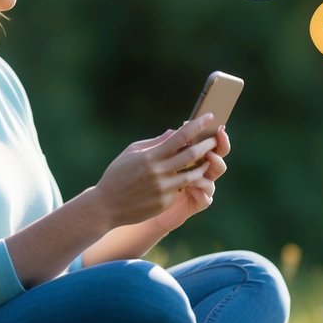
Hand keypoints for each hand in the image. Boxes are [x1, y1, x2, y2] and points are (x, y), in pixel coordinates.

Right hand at [89, 114, 222, 228]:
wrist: (107, 206)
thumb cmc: (117, 175)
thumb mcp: (131, 153)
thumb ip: (154, 143)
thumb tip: (174, 132)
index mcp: (150, 156)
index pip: (180, 137)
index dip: (197, 125)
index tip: (209, 117)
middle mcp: (159, 172)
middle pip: (192, 155)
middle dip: (207, 145)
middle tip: (215, 139)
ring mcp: (163, 188)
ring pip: (193, 175)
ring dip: (204, 165)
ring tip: (209, 158)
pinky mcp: (165, 202)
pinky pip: (181, 189)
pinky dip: (188, 181)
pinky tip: (191, 175)